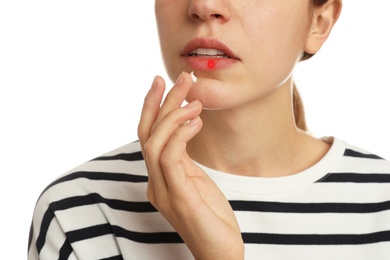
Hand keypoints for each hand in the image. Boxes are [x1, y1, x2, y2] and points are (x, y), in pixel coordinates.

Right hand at [138, 72, 243, 259]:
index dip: (153, 108)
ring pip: (155, 143)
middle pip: (148, 134)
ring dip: (174, 116)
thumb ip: (183, 159)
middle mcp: (155, 183)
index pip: (149, 136)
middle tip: (179, 79)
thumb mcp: (196, 181)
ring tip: (195, 99)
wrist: (222, 252)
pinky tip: (196, 122)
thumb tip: (184, 129)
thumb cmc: (212, 217)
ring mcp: (165, 192)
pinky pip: (171, 160)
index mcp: (159, 178)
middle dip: (162, 103)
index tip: (163, 82)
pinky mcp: (180, 199)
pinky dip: (180, 136)